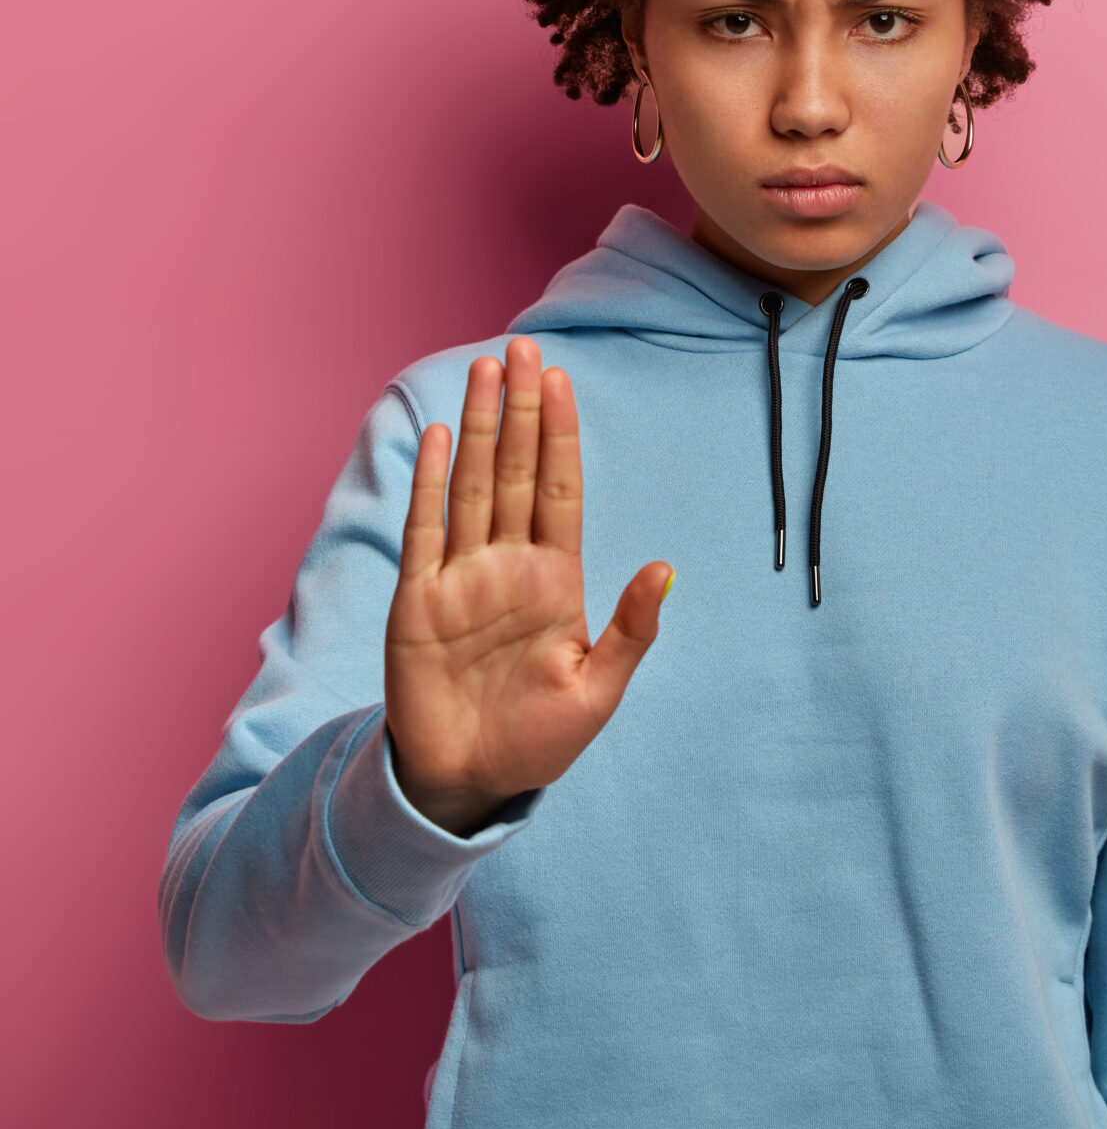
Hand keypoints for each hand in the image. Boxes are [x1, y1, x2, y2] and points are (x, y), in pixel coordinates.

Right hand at [385, 337, 672, 835]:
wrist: (472, 781)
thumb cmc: (540, 739)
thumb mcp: (598, 688)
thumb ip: (630, 629)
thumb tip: (665, 569)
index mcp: (556, 580)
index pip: (561, 490)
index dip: (560, 435)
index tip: (563, 381)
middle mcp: (508, 566)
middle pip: (516, 472)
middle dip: (521, 410)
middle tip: (525, 347)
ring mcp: (462, 579)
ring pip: (473, 486)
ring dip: (479, 429)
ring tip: (486, 370)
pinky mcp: (419, 602)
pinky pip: (425, 531)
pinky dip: (430, 484)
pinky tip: (439, 437)